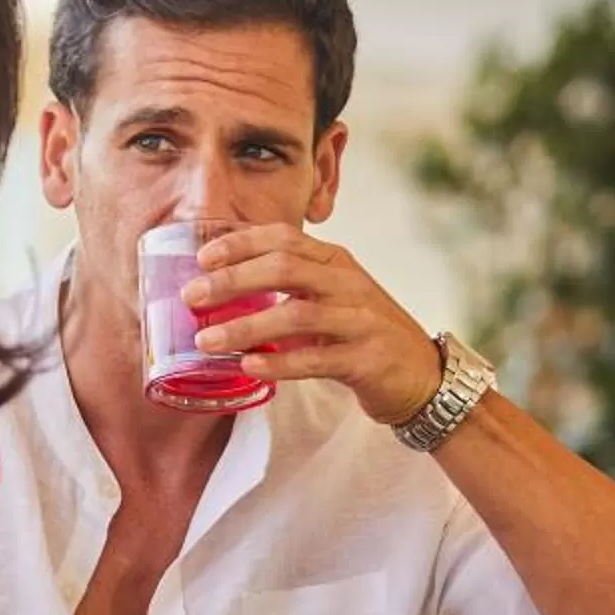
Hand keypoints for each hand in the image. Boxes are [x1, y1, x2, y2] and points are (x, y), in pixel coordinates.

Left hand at [187, 226, 444, 426]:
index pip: (283, 238)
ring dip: (246, 327)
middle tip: (192, 297)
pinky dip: (280, 363)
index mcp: (334, 262)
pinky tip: (249, 367)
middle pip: (284, 268)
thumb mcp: (331, 297)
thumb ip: (290, 286)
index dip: (241, 243)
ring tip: (207, 340)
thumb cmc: (362, 334)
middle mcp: (348, 283)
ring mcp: (361, 320)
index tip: (201, 257)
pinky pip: (317, 359)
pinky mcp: (367, 359)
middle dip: (233, 280)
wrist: (423, 375)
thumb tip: (223, 287)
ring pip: (296, 314)